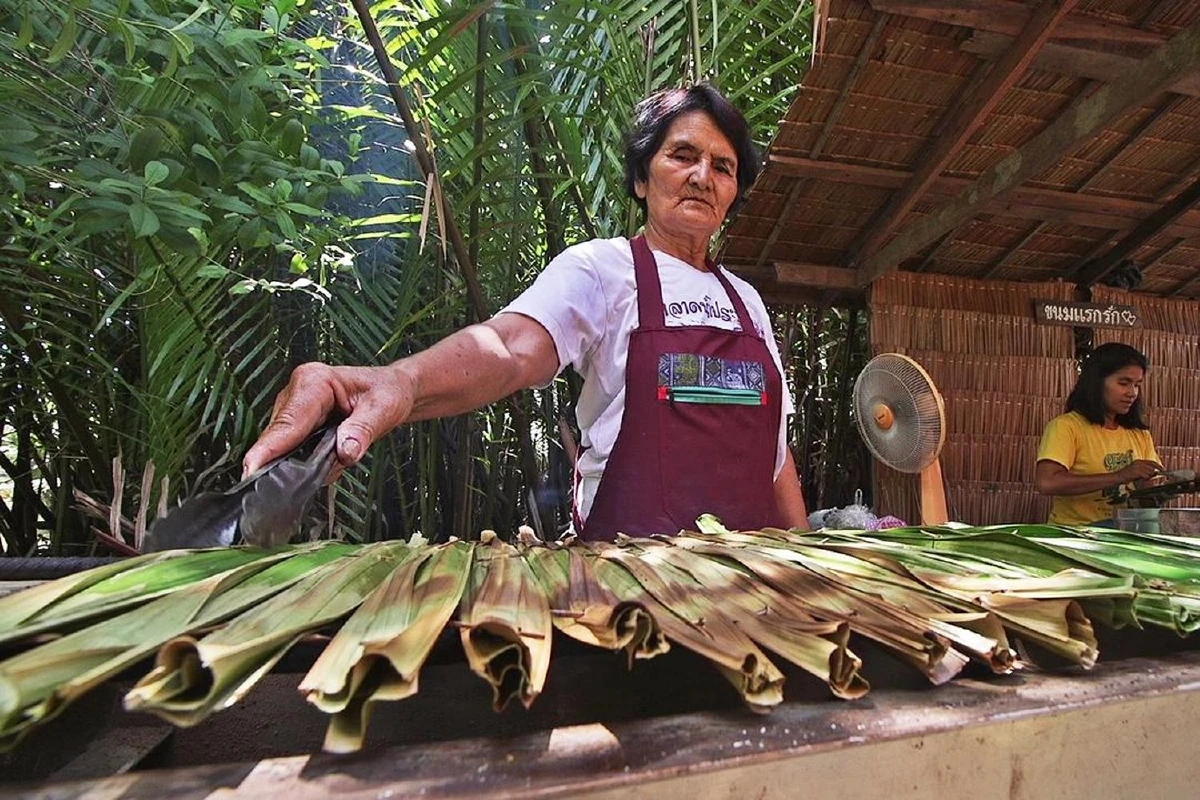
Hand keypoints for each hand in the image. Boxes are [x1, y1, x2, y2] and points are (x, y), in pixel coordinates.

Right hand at [242, 362, 414, 478]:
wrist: (392, 390)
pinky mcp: (297, 424)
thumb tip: (345, 451)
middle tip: (306, 481)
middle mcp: (298, 392)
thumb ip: (363, 430)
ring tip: (333, 460)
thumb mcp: (384, 409)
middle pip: (278, 436)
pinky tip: (331, 458)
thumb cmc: (387, 391)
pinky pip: (293, 450)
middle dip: (292, 461)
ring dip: (305, 462)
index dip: (269, 448)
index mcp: (314, 381)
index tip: (251, 469)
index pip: (287, 421)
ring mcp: (294, 408)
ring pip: (284, 447)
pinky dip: (310, 461)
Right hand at [1116, 459, 1161, 483]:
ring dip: (1147, 476)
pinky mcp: (1137, 471)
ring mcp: (1138, 466)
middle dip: (1152, 473)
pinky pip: (1146, 476)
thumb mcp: (1137, 471)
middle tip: (1150, 476)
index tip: (1162, 469)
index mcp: (1138, 461)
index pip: (1151, 462)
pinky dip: (1144, 478)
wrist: (1118, 477)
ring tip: (1141, 478)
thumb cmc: (1127, 475)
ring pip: (1150, 472)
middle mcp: (1139, 462)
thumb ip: (1145, 470)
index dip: (1158, 465)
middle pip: (1152, 467)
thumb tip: (1154, 473)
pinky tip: (1139, 478)